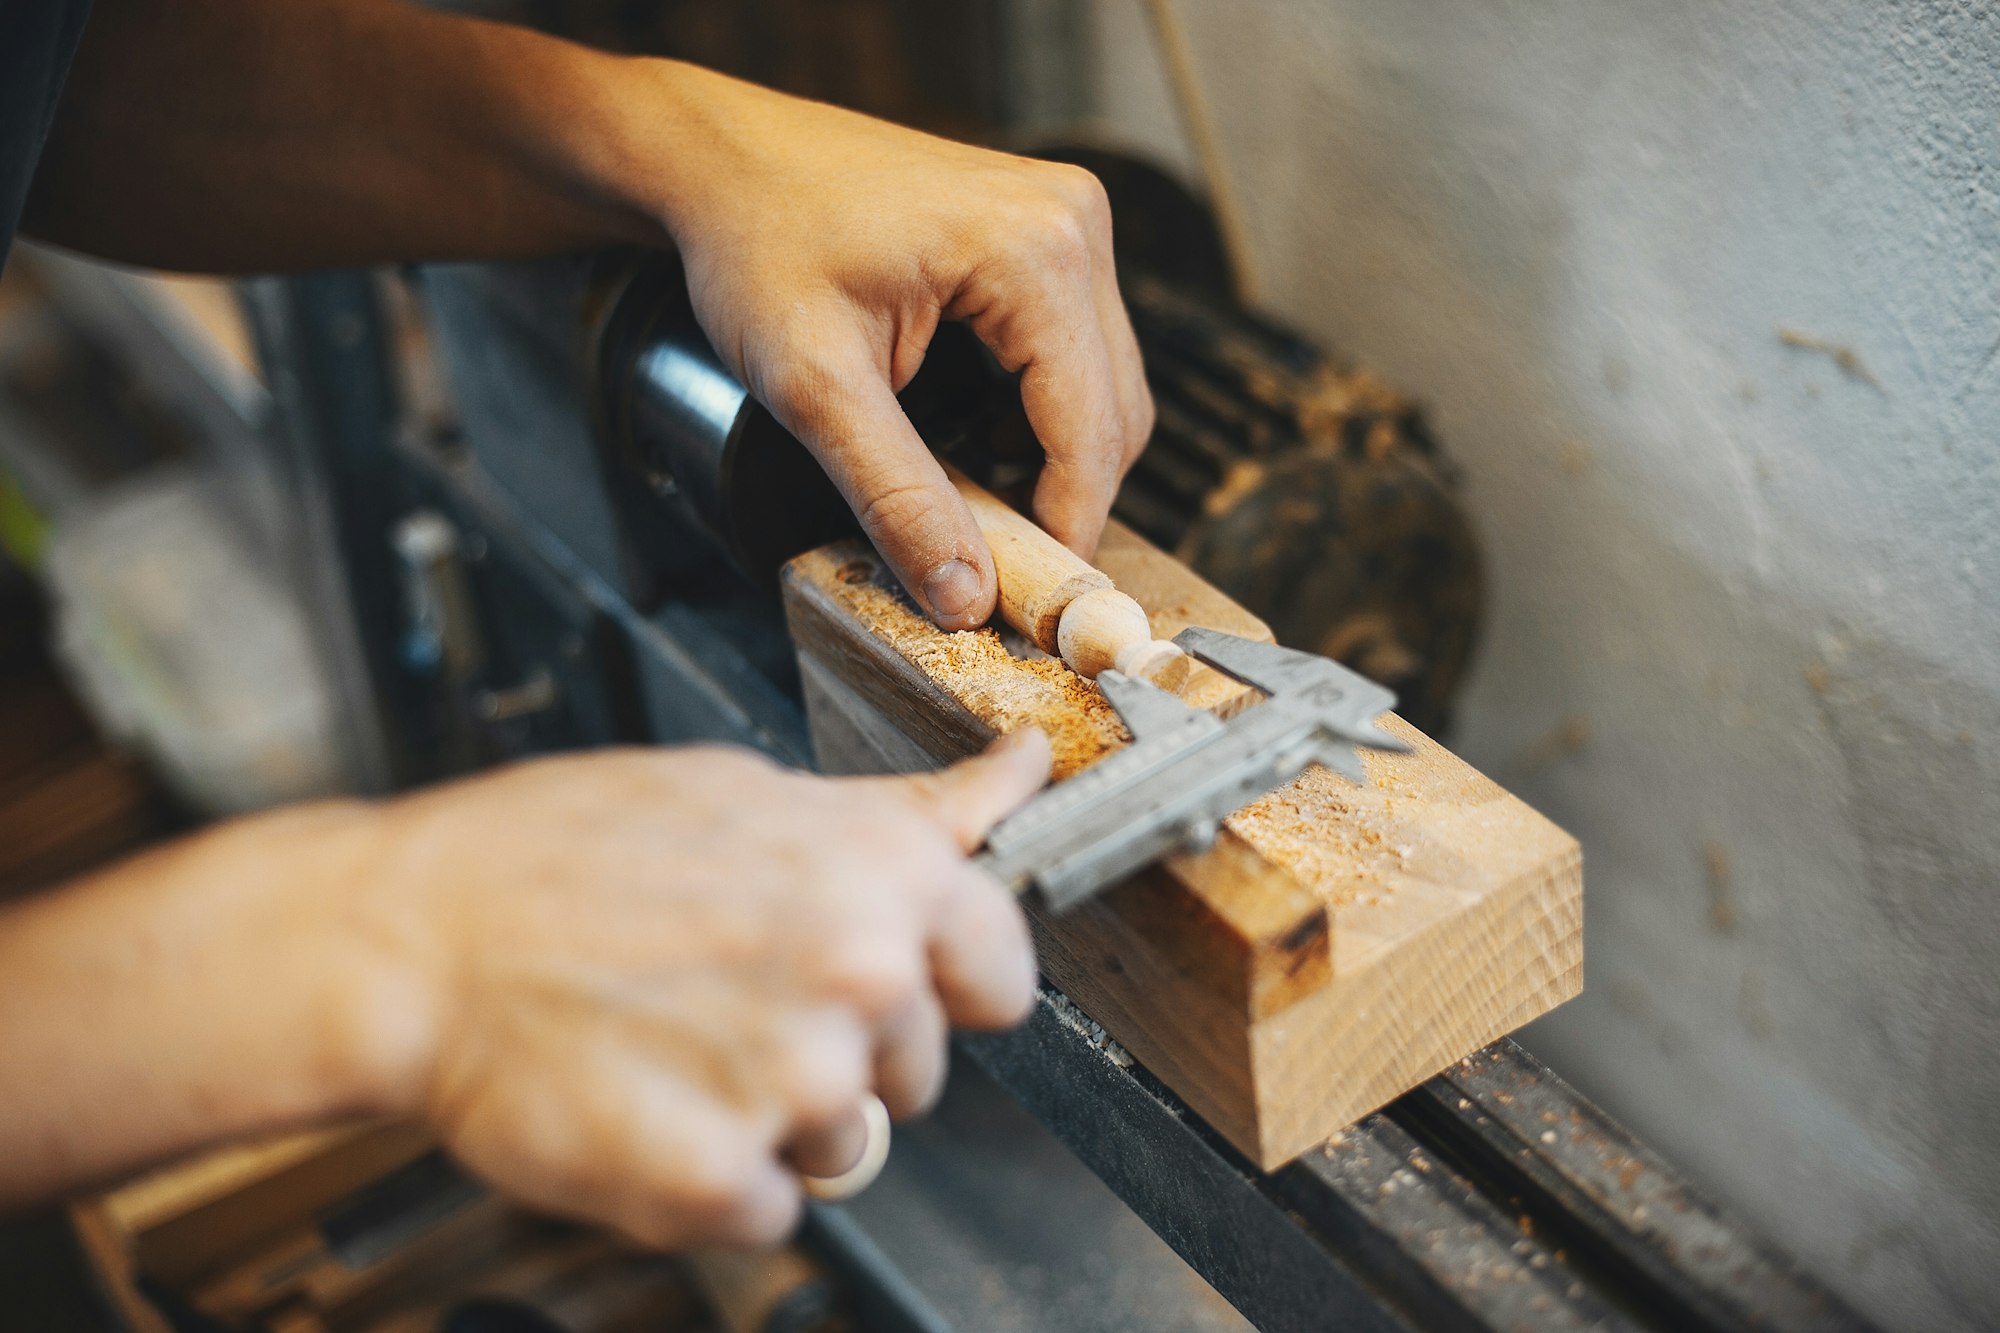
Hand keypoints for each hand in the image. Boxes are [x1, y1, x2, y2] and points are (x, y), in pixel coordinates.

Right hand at [355, 731, 1049, 1248]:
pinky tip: (646, 1103)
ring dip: (769, 1117)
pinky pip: (765, 1209)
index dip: (946, 984)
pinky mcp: (717, 1181)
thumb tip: (1019, 773)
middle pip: (914, 1070)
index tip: (894, 983)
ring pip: (839, 1144)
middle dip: (839, 1048)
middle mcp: (858, 976)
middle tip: (727, 997)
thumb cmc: (560, 849)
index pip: (1002, 975)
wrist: (412, 938)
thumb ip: (904, 810)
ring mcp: (793, 1086)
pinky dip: (707, 1177)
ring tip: (673, 1041)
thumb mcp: (749, 789)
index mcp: (881, 873)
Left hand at [625, 63, 1154, 627]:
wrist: (722, 158)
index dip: (1065, 529)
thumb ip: (895, 497)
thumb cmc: (757, 241)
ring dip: (1057, 458)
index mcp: (1035, 251)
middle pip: (1115, 412)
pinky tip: (986, 442)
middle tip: (996, 565)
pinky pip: (1078, 348)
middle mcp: (1072, 223)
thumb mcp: (815, 387)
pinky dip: (1043, 412)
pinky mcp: (1045, 229)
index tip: (1027, 603)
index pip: (1091, 431)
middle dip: (1064, 498)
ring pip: (1105, 384)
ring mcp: (1065, 219)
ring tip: (981, 507)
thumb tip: (966, 596)